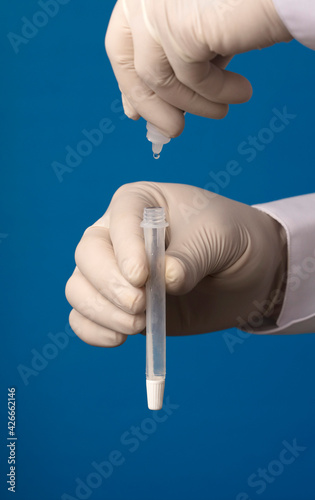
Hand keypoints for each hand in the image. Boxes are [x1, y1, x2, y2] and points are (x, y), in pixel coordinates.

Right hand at [65, 182, 286, 346]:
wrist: (246, 272)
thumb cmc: (231, 238)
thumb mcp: (219, 236)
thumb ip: (190, 256)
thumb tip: (166, 280)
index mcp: (138, 203)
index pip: (119, 221)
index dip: (125, 250)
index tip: (142, 277)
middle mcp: (118, 236)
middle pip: (87, 255)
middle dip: (110, 285)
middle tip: (141, 305)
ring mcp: (115, 272)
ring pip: (79, 288)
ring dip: (103, 311)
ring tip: (139, 323)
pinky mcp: (119, 305)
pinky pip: (84, 318)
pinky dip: (93, 330)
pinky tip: (120, 338)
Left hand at [105, 0, 291, 136]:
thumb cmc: (247, 9)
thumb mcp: (199, 35)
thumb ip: (175, 62)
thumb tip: (151, 108)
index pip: (120, 46)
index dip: (128, 83)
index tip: (135, 114)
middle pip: (127, 64)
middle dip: (150, 105)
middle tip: (173, 130)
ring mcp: (156, 8)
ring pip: (157, 79)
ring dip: (192, 105)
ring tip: (220, 112)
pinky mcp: (179, 26)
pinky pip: (191, 79)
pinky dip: (215, 92)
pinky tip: (239, 92)